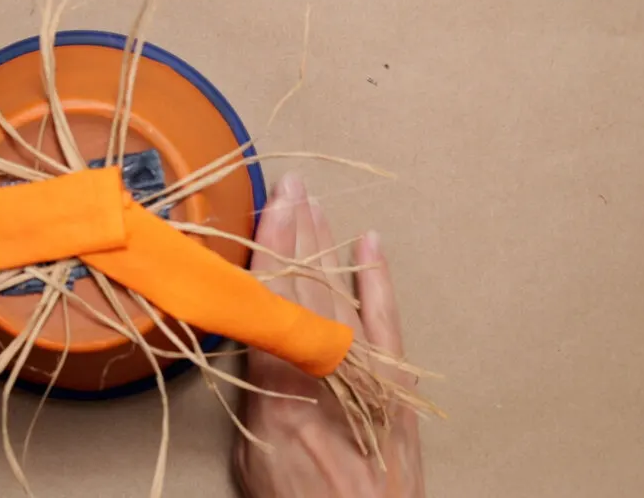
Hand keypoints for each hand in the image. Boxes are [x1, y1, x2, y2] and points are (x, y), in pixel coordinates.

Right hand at [235, 174, 424, 497]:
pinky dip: (377, 278)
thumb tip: (248, 349)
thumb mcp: (249, 457)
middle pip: (303, 284)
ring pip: (340, 291)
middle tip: (291, 186)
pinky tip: (370, 243)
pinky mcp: (394, 382)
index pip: (269, 298)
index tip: (269, 205)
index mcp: (277, 387)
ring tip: (314, 205)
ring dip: (326, 245)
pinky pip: (386, 318)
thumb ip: (251, 396)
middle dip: (295, 231)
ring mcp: (363, 371)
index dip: (270, 248)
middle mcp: (321, 369)